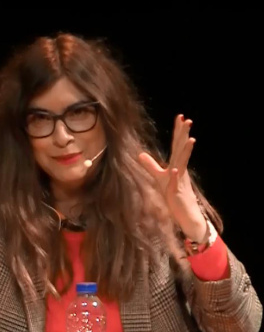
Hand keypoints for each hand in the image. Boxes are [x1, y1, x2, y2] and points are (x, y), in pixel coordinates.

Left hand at [138, 114, 206, 241]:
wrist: (186, 214)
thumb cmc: (173, 196)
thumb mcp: (159, 178)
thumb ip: (151, 165)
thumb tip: (140, 154)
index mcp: (177, 164)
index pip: (176, 145)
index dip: (178, 131)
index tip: (180, 116)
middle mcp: (181, 169)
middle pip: (181, 148)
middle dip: (183, 134)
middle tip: (186, 119)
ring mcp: (180, 179)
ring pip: (183, 162)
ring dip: (186, 151)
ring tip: (191, 138)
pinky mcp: (178, 191)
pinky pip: (177, 182)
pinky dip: (177, 175)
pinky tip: (176, 169)